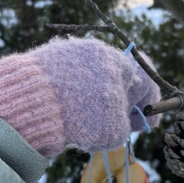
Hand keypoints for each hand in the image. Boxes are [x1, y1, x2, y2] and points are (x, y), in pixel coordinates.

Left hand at [0, 37, 160, 156]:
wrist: (33, 104)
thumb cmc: (83, 118)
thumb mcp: (115, 131)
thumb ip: (126, 124)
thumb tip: (121, 120)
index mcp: (122, 63)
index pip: (145, 81)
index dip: (149, 105)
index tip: (145, 123)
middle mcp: (99, 51)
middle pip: (118, 77)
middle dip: (122, 101)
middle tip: (119, 123)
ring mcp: (72, 51)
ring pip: (94, 77)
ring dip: (98, 98)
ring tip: (90, 121)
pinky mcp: (49, 57)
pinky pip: (70, 77)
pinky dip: (75, 93)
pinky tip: (68, 111)